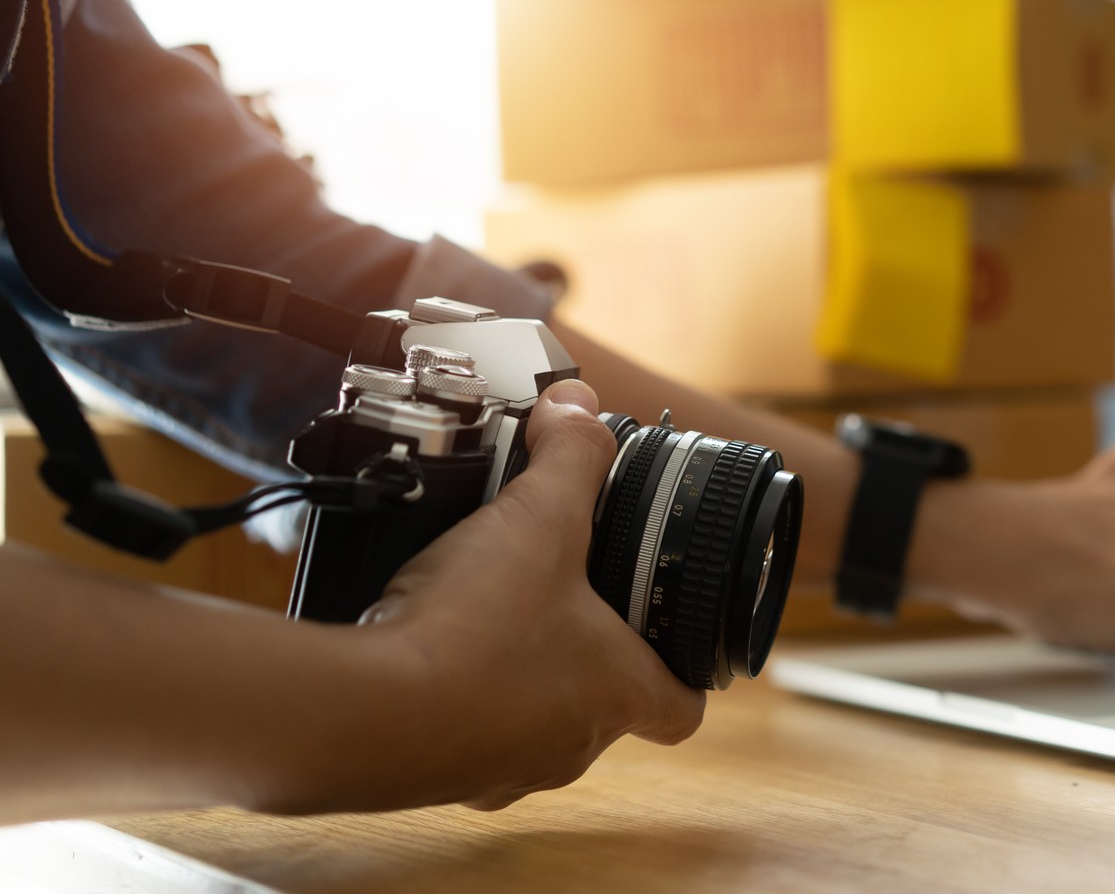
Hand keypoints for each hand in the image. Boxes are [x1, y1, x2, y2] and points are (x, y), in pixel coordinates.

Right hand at [279, 380, 704, 812]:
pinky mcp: (434, 775)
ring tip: (487, 608)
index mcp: (616, 691)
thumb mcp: (536, 516)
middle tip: (563, 592)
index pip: (680, 706)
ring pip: (526, 722)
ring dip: (514, 672)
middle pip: (601, 706)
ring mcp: (500, 770)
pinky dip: (449, 692)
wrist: (363, 716)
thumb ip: (569, 454)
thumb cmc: (474, 629)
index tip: (669, 638)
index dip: (684, 672)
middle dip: (586, 651)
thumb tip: (579, 406)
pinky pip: (457, 734)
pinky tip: (424, 642)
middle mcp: (568, 744)